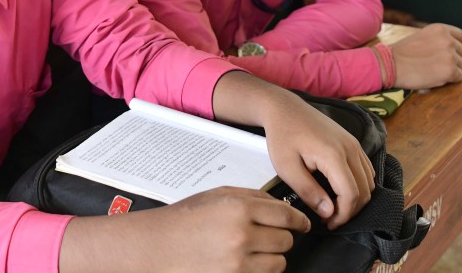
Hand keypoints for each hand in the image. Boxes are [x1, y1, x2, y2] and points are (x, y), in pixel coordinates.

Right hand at [156, 187, 309, 271]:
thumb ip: (253, 197)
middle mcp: (241, 235)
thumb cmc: (185, 220)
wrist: (159, 246)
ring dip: (272, 256)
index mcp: (239, 208)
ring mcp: (238, 262)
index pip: (286, 215)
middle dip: (282, 237)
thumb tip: (280, 205)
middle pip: (286, 240)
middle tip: (269, 235)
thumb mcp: (218, 195)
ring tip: (254, 250)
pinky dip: (259, 270)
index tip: (302, 223)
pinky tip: (246, 261)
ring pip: (279, 262)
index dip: (299, 220)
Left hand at [259, 92, 374, 229]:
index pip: (351, 194)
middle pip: (365, 190)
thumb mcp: (287, 168)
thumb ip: (309, 192)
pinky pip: (366, 169)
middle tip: (330, 219)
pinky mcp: (353, 142)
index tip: (327, 224)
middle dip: (350, 211)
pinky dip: (359, 185)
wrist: (284, 109)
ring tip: (334, 207)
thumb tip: (329, 213)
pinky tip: (339, 190)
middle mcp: (351, 149)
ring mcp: (354, 144)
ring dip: (356, 198)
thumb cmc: (282, 136)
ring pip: (369, 181)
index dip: (343, 215)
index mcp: (334, 155)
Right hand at [390, 23, 461, 88]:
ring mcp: (450, 55)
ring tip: (433, 72)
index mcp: (440, 29)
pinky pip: (459, 77)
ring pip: (461, 65)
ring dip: (451, 70)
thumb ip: (437, 39)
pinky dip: (450, 80)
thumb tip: (452, 49)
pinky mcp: (450, 71)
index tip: (445, 53)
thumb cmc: (401, 53)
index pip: (461, 37)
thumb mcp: (422, 36)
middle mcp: (448, 40)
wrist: (389, 65)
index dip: (454, 47)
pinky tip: (436, 78)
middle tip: (436, 65)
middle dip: (452, 60)